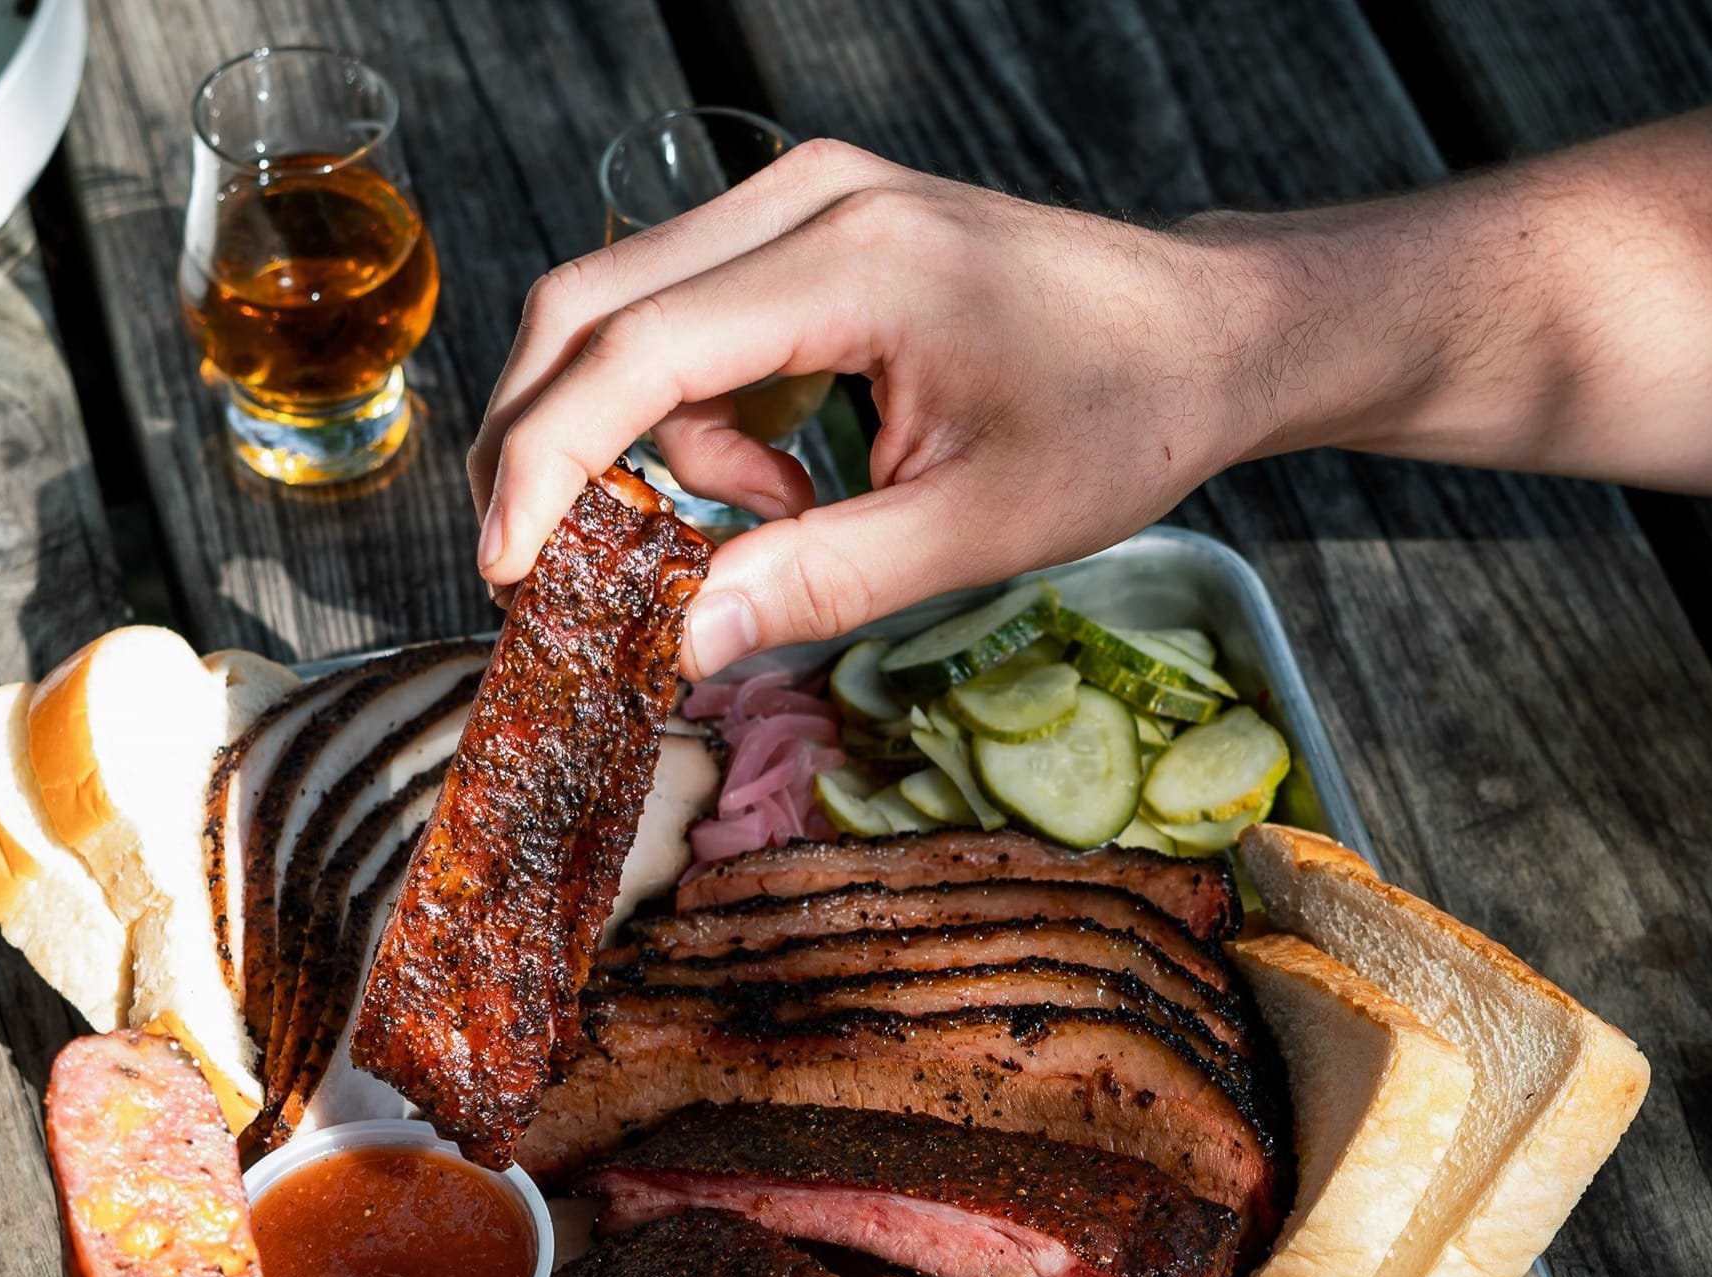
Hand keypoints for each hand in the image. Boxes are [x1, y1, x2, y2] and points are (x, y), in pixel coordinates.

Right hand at [468, 141, 1278, 675]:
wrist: (1204, 336)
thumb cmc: (1114, 423)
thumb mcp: (974, 532)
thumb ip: (817, 583)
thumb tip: (679, 644)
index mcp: (853, 262)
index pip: (636, 349)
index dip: (547, 464)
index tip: (507, 570)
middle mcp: (809, 197)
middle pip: (589, 304)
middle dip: (542, 444)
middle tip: (543, 566)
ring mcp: (805, 198)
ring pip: (625, 311)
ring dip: (642, 442)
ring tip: (766, 520)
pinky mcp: (810, 226)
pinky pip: (685, 317)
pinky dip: (693, 417)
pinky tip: (783, 478)